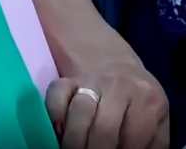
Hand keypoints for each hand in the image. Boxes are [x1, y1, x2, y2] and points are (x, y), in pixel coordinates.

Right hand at [46, 63, 168, 148]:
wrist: (119, 69)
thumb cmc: (140, 104)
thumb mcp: (156, 121)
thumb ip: (151, 142)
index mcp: (148, 101)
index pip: (133, 137)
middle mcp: (120, 87)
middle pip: (104, 128)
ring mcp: (91, 80)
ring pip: (79, 111)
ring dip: (73, 139)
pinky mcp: (67, 79)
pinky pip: (56, 95)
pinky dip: (54, 115)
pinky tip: (59, 130)